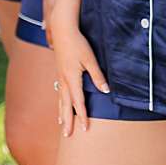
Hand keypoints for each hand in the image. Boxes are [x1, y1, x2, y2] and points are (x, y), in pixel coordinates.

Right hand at [48, 18, 107, 136]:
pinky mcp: (60, 71)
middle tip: (67, 135)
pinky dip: (60, 101)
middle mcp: (64, 80)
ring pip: (61, 98)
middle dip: (67, 120)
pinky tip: (61, 103)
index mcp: (72, 78)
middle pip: (65, 105)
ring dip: (61, 112)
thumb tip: (106, 91)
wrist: (62, 29)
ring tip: (61, 124)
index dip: (82, 117)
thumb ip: (98, 76)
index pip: (78, 102)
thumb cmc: (77, 43)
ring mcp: (60, 76)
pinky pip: (60, 91)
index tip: (85, 129)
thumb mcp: (90, 59)